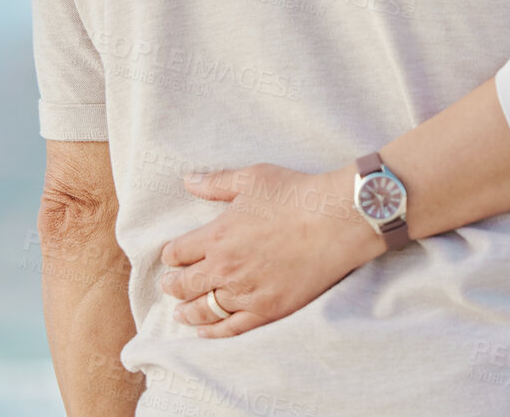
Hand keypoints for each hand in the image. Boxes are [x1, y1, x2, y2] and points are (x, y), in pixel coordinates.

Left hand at [157, 162, 384, 336]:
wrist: (338, 221)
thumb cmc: (298, 195)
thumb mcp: (255, 178)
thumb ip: (218, 182)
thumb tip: (188, 180)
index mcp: (216, 235)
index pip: (176, 253)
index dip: (172, 254)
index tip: (175, 255)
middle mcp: (224, 268)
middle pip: (183, 285)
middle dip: (173, 284)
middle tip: (171, 284)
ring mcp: (245, 292)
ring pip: (202, 310)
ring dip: (186, 311)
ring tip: (182, 312)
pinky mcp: (267, 309)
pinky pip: (230, 328)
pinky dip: (212, 331)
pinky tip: (204, 330)